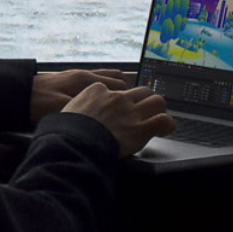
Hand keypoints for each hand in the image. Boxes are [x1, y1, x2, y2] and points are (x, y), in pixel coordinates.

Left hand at [29, 68, 128, 125]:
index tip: (137, 109)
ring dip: (116, 89)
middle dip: (127, 93)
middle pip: (117, 79)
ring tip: (121, 105)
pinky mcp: (70, 80)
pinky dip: (104, 88)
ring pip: (107, 78)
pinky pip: (95, 80)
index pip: (119, 84)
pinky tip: (102, 100)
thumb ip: (86, 110)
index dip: (130, 97)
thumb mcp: (63, 109)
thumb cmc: (38, 103)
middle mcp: (84, 74)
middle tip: (132, 109)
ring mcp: (77, 76)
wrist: (18, 94)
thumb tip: (106, 115)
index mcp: (85, 80)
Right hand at [60, 82, 176, 158]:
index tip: (117, 108)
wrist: (73, 143)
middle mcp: (117, 98)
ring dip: (157, 109)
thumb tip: (74, 114)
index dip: (118, 100)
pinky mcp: (141, 128)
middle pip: (139, 91)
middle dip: (143, 100)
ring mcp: (130, 111)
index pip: (114, 89)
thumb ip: (76, 108)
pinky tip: (165, 128)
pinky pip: (163, 120)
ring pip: (156, 100)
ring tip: (156, 116)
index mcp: (96, 90)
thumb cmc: (65, 132)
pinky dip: (167, 124)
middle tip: (142, 111)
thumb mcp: (65, 111)